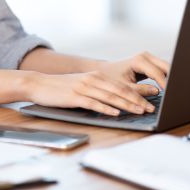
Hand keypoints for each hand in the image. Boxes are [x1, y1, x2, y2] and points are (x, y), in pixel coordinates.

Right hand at [26, 70, 158, 115]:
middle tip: (151, 109)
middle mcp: (92, 79)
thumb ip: (98, 89)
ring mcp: (84, 87)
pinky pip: (94, 103)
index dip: (138, 94)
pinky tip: (115, 113)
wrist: (39, 84)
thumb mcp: (82, 84)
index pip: (122, 85)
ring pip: (110, 97)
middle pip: (119, 90)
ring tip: (139, 112)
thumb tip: (116, 101)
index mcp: (96, 75)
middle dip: (137, 100)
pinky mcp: (75, 96)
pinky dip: (106, 109)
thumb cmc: (61, 88)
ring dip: (126, 105)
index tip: (150, 101)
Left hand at [96, 51, 169, 90]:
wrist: (105, 72)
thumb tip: (157, 92)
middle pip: (166, 67)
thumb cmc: (111, 79)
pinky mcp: (150, 63)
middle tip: (178, 94)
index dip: (166, 85)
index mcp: (139, 60)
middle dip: (173, 79)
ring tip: (176, 93)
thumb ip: (139, 91)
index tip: (172, 96)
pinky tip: (170, 89)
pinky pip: (163, 70)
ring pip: (167, 68)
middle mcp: (145, 56)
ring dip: (172, 79)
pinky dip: (167, 78)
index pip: (158, 73)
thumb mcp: (124, 87)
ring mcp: (149, 58)